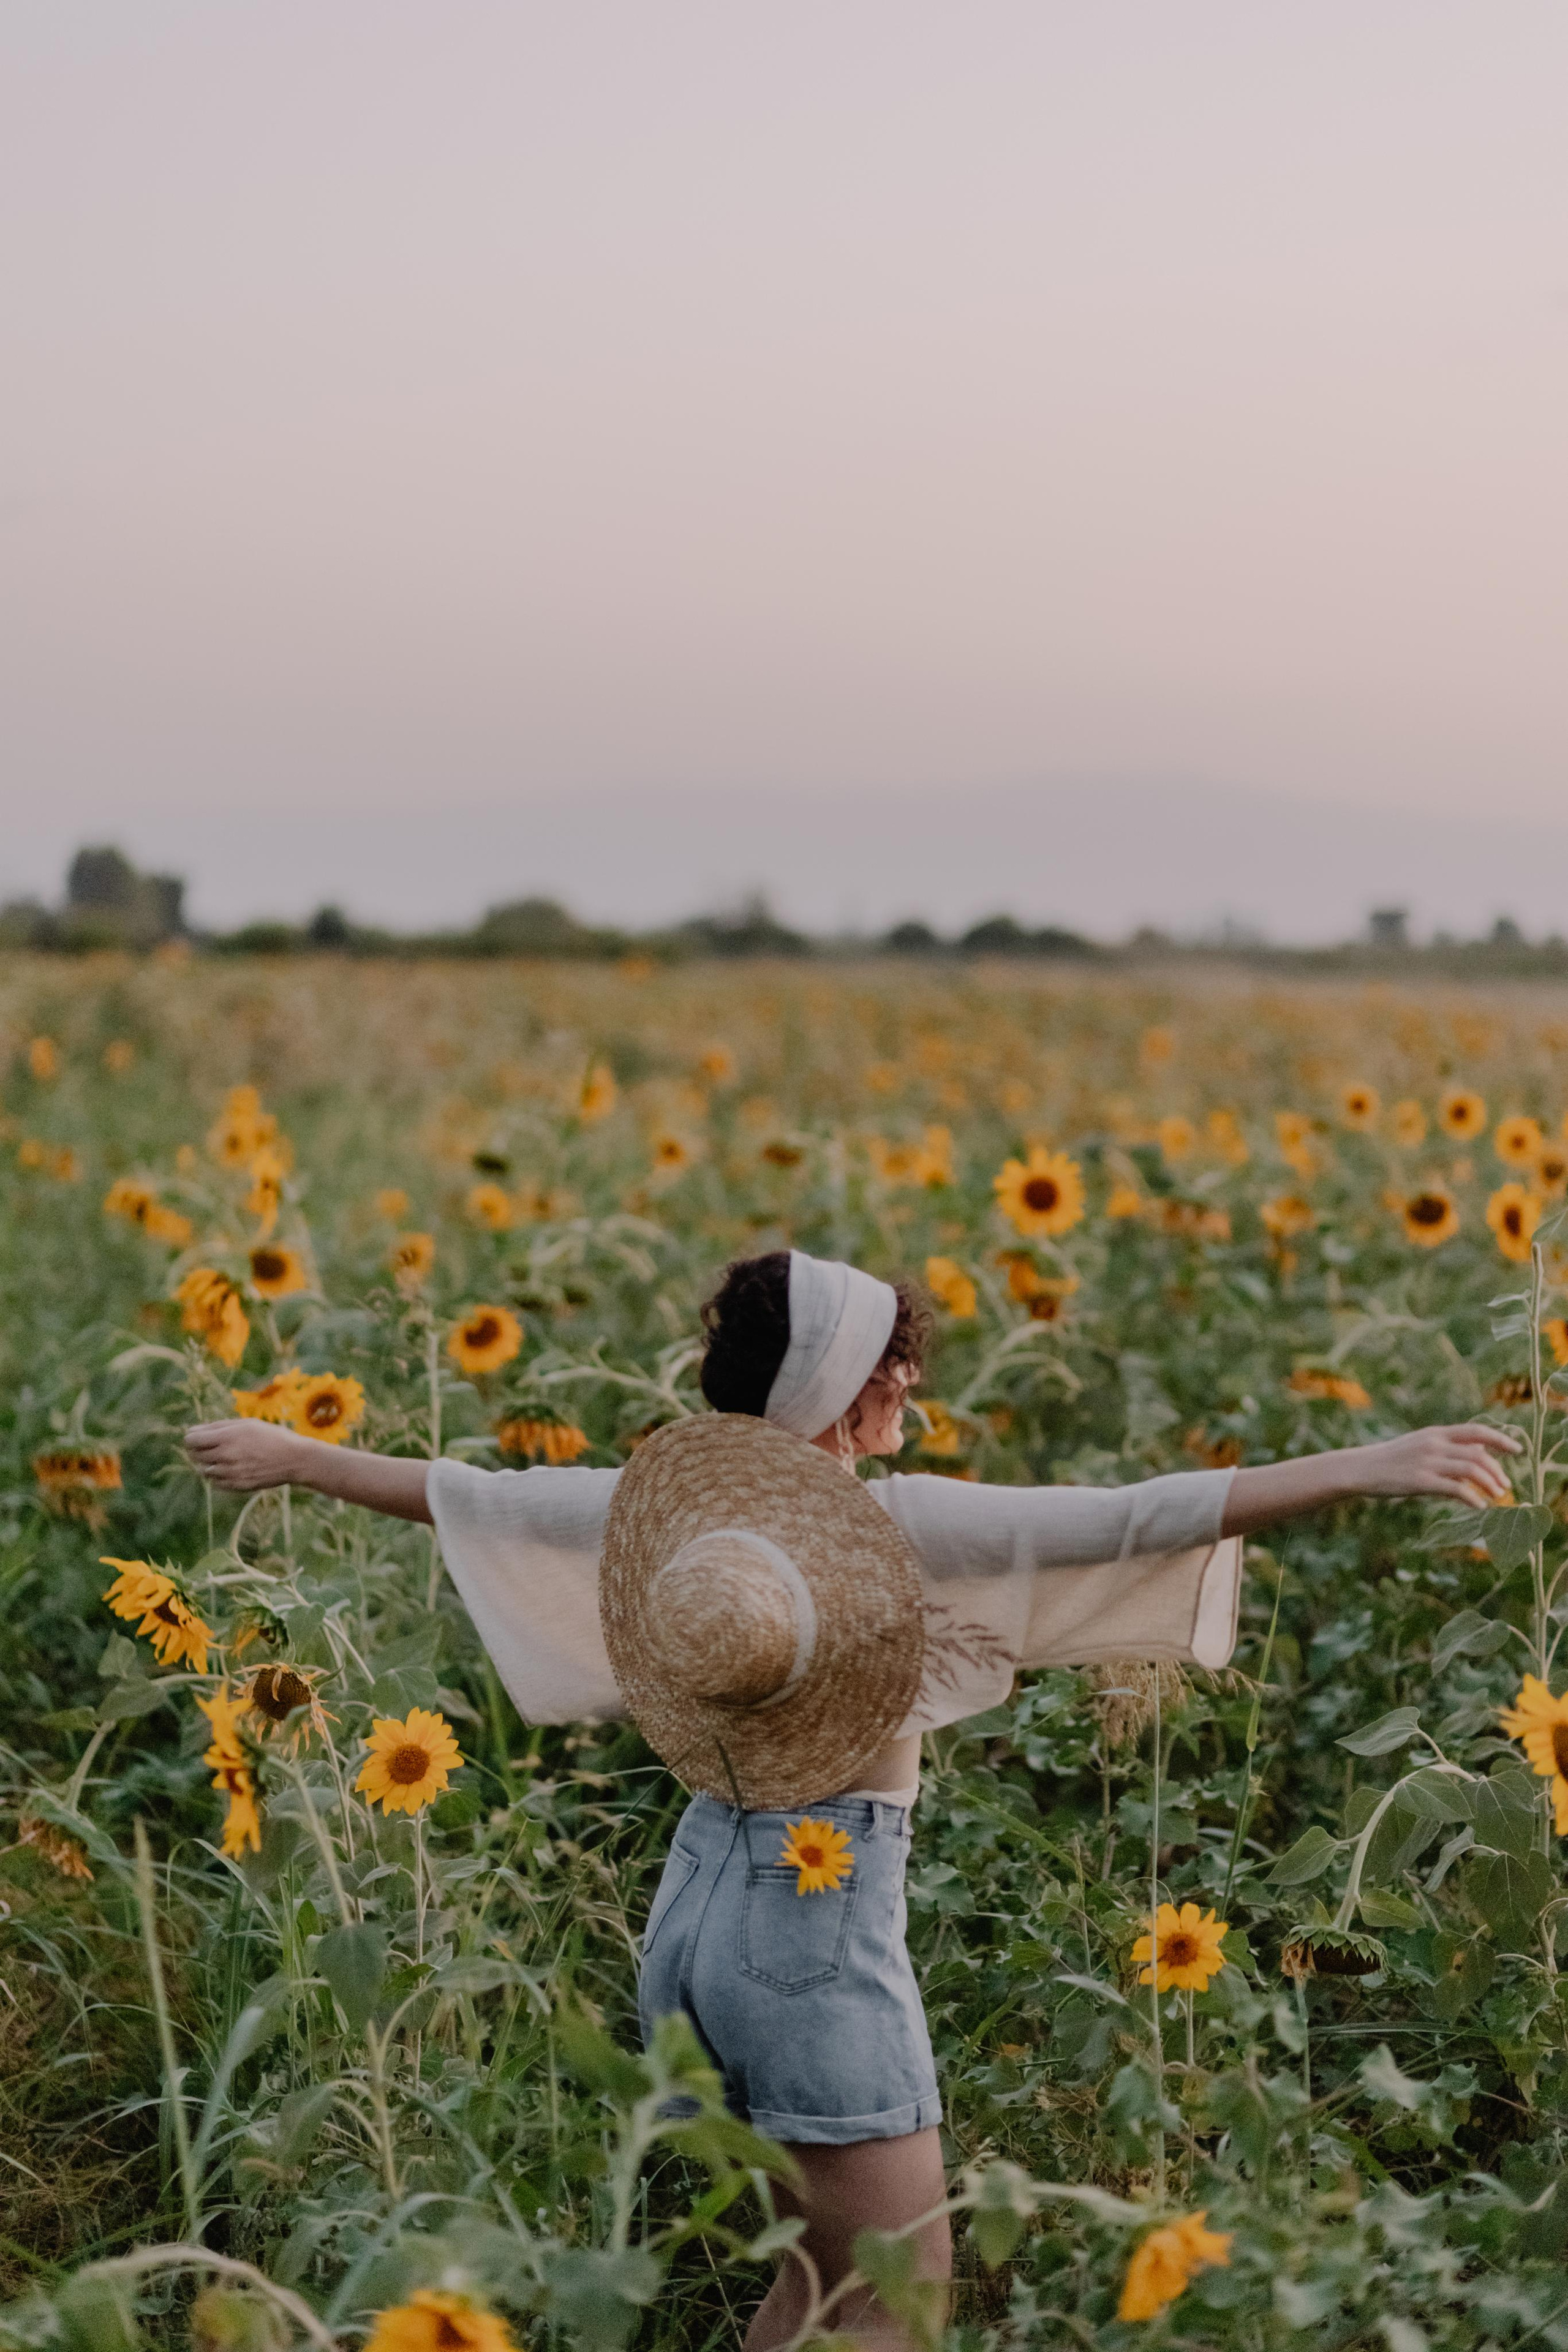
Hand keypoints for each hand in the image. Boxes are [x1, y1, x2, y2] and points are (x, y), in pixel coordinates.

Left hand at [186, 1419, 306, 1491]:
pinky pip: (215, 1483)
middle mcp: (226, 1455)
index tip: (197, 1437)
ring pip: (204, 1470)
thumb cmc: (271, 1436)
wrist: (294, 1459)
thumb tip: (194, 1431)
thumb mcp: (246, 1424)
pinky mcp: (236, 1486)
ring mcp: (230, 1473)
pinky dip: (218, 1476)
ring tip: (227, 1457)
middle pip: (195, 1455)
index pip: (191, 1440)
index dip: (191, 1438)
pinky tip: (233, 1469)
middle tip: (213, 1446)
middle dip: (199, 1450)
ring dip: (210, 1464)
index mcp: (227, 1437)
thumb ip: (218, 1426)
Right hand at [1351, 1423, 1520, 1505]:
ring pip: (1471, 1470)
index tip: (1518, 1450)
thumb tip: (1480, 1450)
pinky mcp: (1420, 1481)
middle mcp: (1434, 1444)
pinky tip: (1479, 1506)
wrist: (1361, 1468)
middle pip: (1478, 1454)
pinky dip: (1472, 1498)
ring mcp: (1427, 1462)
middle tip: (1505, 1486)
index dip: (1501, 1439)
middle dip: (1497, 1471)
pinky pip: (1455, 1489)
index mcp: (1436, 1433)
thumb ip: (1449, 1447)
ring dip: (1489, 1484)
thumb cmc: (1393, 1459)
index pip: (1476, 1431)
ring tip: (1496, 1496)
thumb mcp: (1422, 1445)